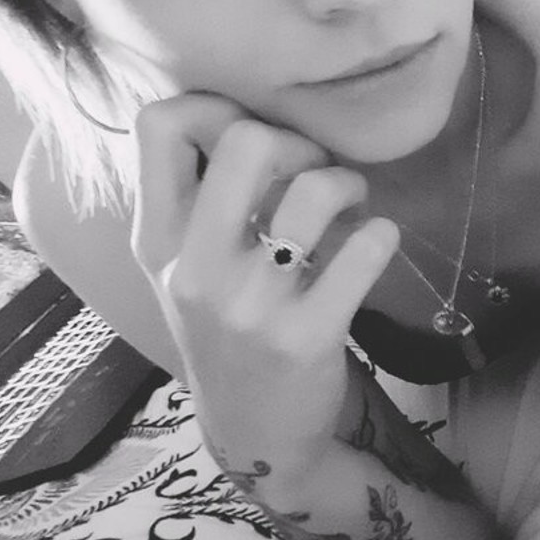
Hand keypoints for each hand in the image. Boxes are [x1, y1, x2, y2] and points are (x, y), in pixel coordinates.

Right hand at [130, 93, 399, 497]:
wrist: (260, 433)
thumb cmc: (230, 327)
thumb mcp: (186, 267)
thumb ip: (199, 197)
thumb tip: (248, 110)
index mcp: (158, 241)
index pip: (158, 126)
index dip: (216, 106)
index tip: (253, 134)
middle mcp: (194, 269)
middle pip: (245, 141)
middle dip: (296, 141)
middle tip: (313, 169)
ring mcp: (250, 306)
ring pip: (315, 190)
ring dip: (348, 183)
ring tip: (350, 205)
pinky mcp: (307, 336)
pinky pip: (366, 248)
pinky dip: (381, 234)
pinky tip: (374, 244)